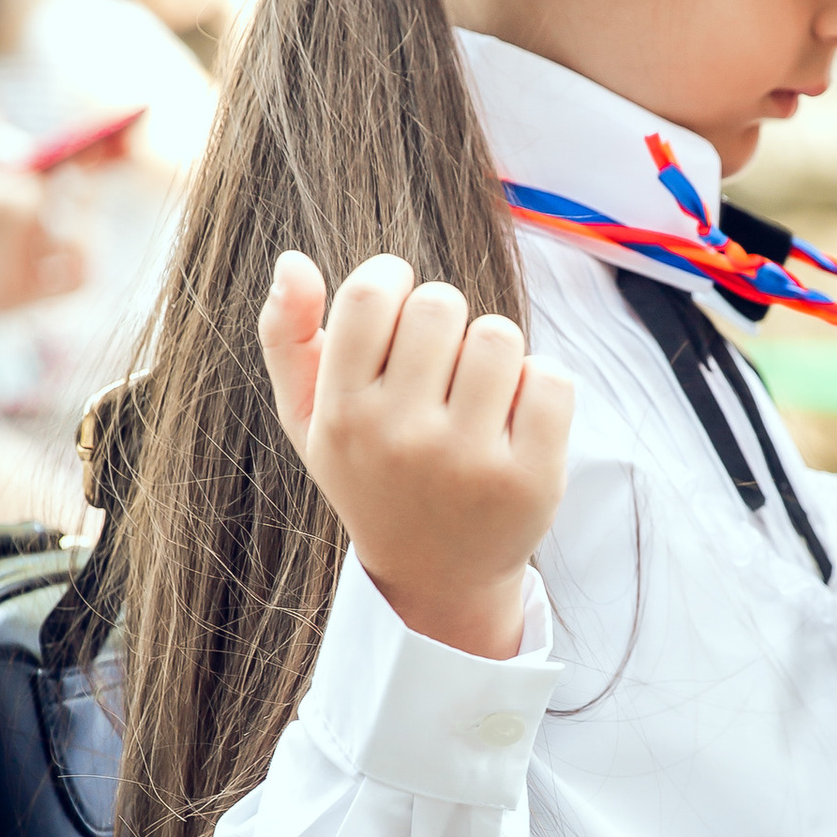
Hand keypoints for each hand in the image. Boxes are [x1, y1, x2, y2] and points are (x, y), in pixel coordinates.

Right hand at [259, 252, 573, 661]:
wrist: (435, 574)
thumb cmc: (371, 474)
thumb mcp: (311, 419)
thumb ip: (285, 338)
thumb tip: (292, 262)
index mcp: (343, 415)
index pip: (371, 293)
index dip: (393, 281)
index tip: (398, 315)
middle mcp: (401, 438)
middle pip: (441, 304)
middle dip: (446, 321)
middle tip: (439, 368)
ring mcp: (468, 462)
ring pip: (499, 335)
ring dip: (494, 353)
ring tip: (476, 395)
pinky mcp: (531, 480)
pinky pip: (551, 378)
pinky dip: (540, 387)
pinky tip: (515, 420)